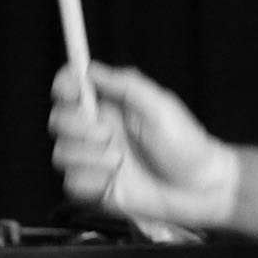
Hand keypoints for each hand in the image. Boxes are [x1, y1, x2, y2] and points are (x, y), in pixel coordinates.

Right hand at [49, 61, 232, 226]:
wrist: (198, 189)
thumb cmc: (186, 144)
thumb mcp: (159, 105)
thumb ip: (125, 84)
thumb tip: (91, 69)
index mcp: (113, 105)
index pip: (72, 88)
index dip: (65, 86)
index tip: (73, 91)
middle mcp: (99, 130)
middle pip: (59, 120)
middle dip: (77, 127)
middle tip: (107, 133)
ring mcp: (95, 160)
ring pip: (61, 153)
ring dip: (89, 157)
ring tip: (120, 161)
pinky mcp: (95, 188)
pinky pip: (71, 183)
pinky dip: (92, 181)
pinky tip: (115, 180)